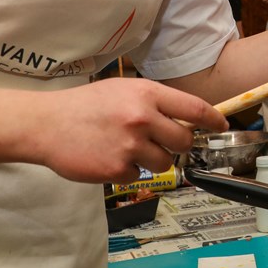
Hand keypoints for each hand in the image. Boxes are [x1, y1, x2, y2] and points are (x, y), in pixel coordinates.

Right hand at [29, 78, 227, 183]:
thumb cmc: (85, 106)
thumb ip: (153, 103)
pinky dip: (127, 171)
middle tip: (160, 143)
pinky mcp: (117, 169)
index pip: (194, 109)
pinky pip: (138, 176)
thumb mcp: (122, 91)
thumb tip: (187, 119)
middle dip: (177, 145)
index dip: (213, 119)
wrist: (45, 124)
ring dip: (152, 160)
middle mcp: (142, 118)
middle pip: (184, 141)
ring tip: (127, 149)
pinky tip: (109, 158)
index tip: (222, 125)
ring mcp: (130, 145)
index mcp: (146, 94)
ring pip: (164, 163)